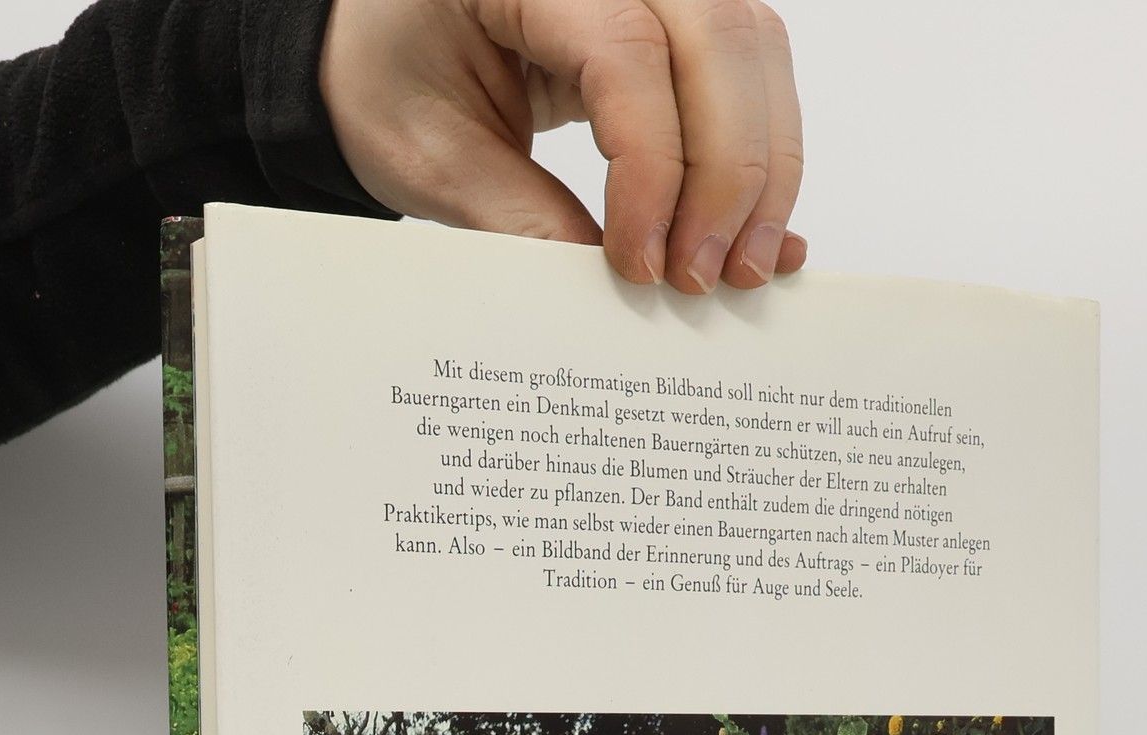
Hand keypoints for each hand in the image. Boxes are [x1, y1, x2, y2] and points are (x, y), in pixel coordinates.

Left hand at [320, 0, 805, 291]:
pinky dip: (763, 155)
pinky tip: (755, 230)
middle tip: (702, 279)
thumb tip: (615, 295)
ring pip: (754, 54)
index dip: (653, 167)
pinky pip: (751, 73)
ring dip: (762, 171)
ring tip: (738, 268)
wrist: (384, 44)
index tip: (642, 262)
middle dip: (728, 177)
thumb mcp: (432, 157)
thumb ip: (521, 220)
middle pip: (721, 43)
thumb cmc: (393, 76)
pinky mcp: (678, 22)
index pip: (630, 54)